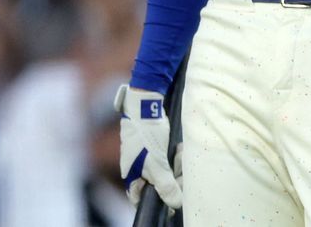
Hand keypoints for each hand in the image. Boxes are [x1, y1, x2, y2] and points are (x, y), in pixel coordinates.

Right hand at [116, 84, 182, 209]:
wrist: (146, 106)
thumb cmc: (147, 135)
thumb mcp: (157, 163)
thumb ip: (166, 185)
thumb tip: (175, 204)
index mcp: (131, 178)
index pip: (142, 199)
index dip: (158, 201)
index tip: (174, 201)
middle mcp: (137, 170)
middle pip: (159, 185)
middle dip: (172, 177)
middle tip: (178, 166)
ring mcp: (146, 159)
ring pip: (167, 171)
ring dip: (176, 163)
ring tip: (178, 151)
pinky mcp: (155, 149)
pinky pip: (169, 159)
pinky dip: (176, 155)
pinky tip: (179, 147)